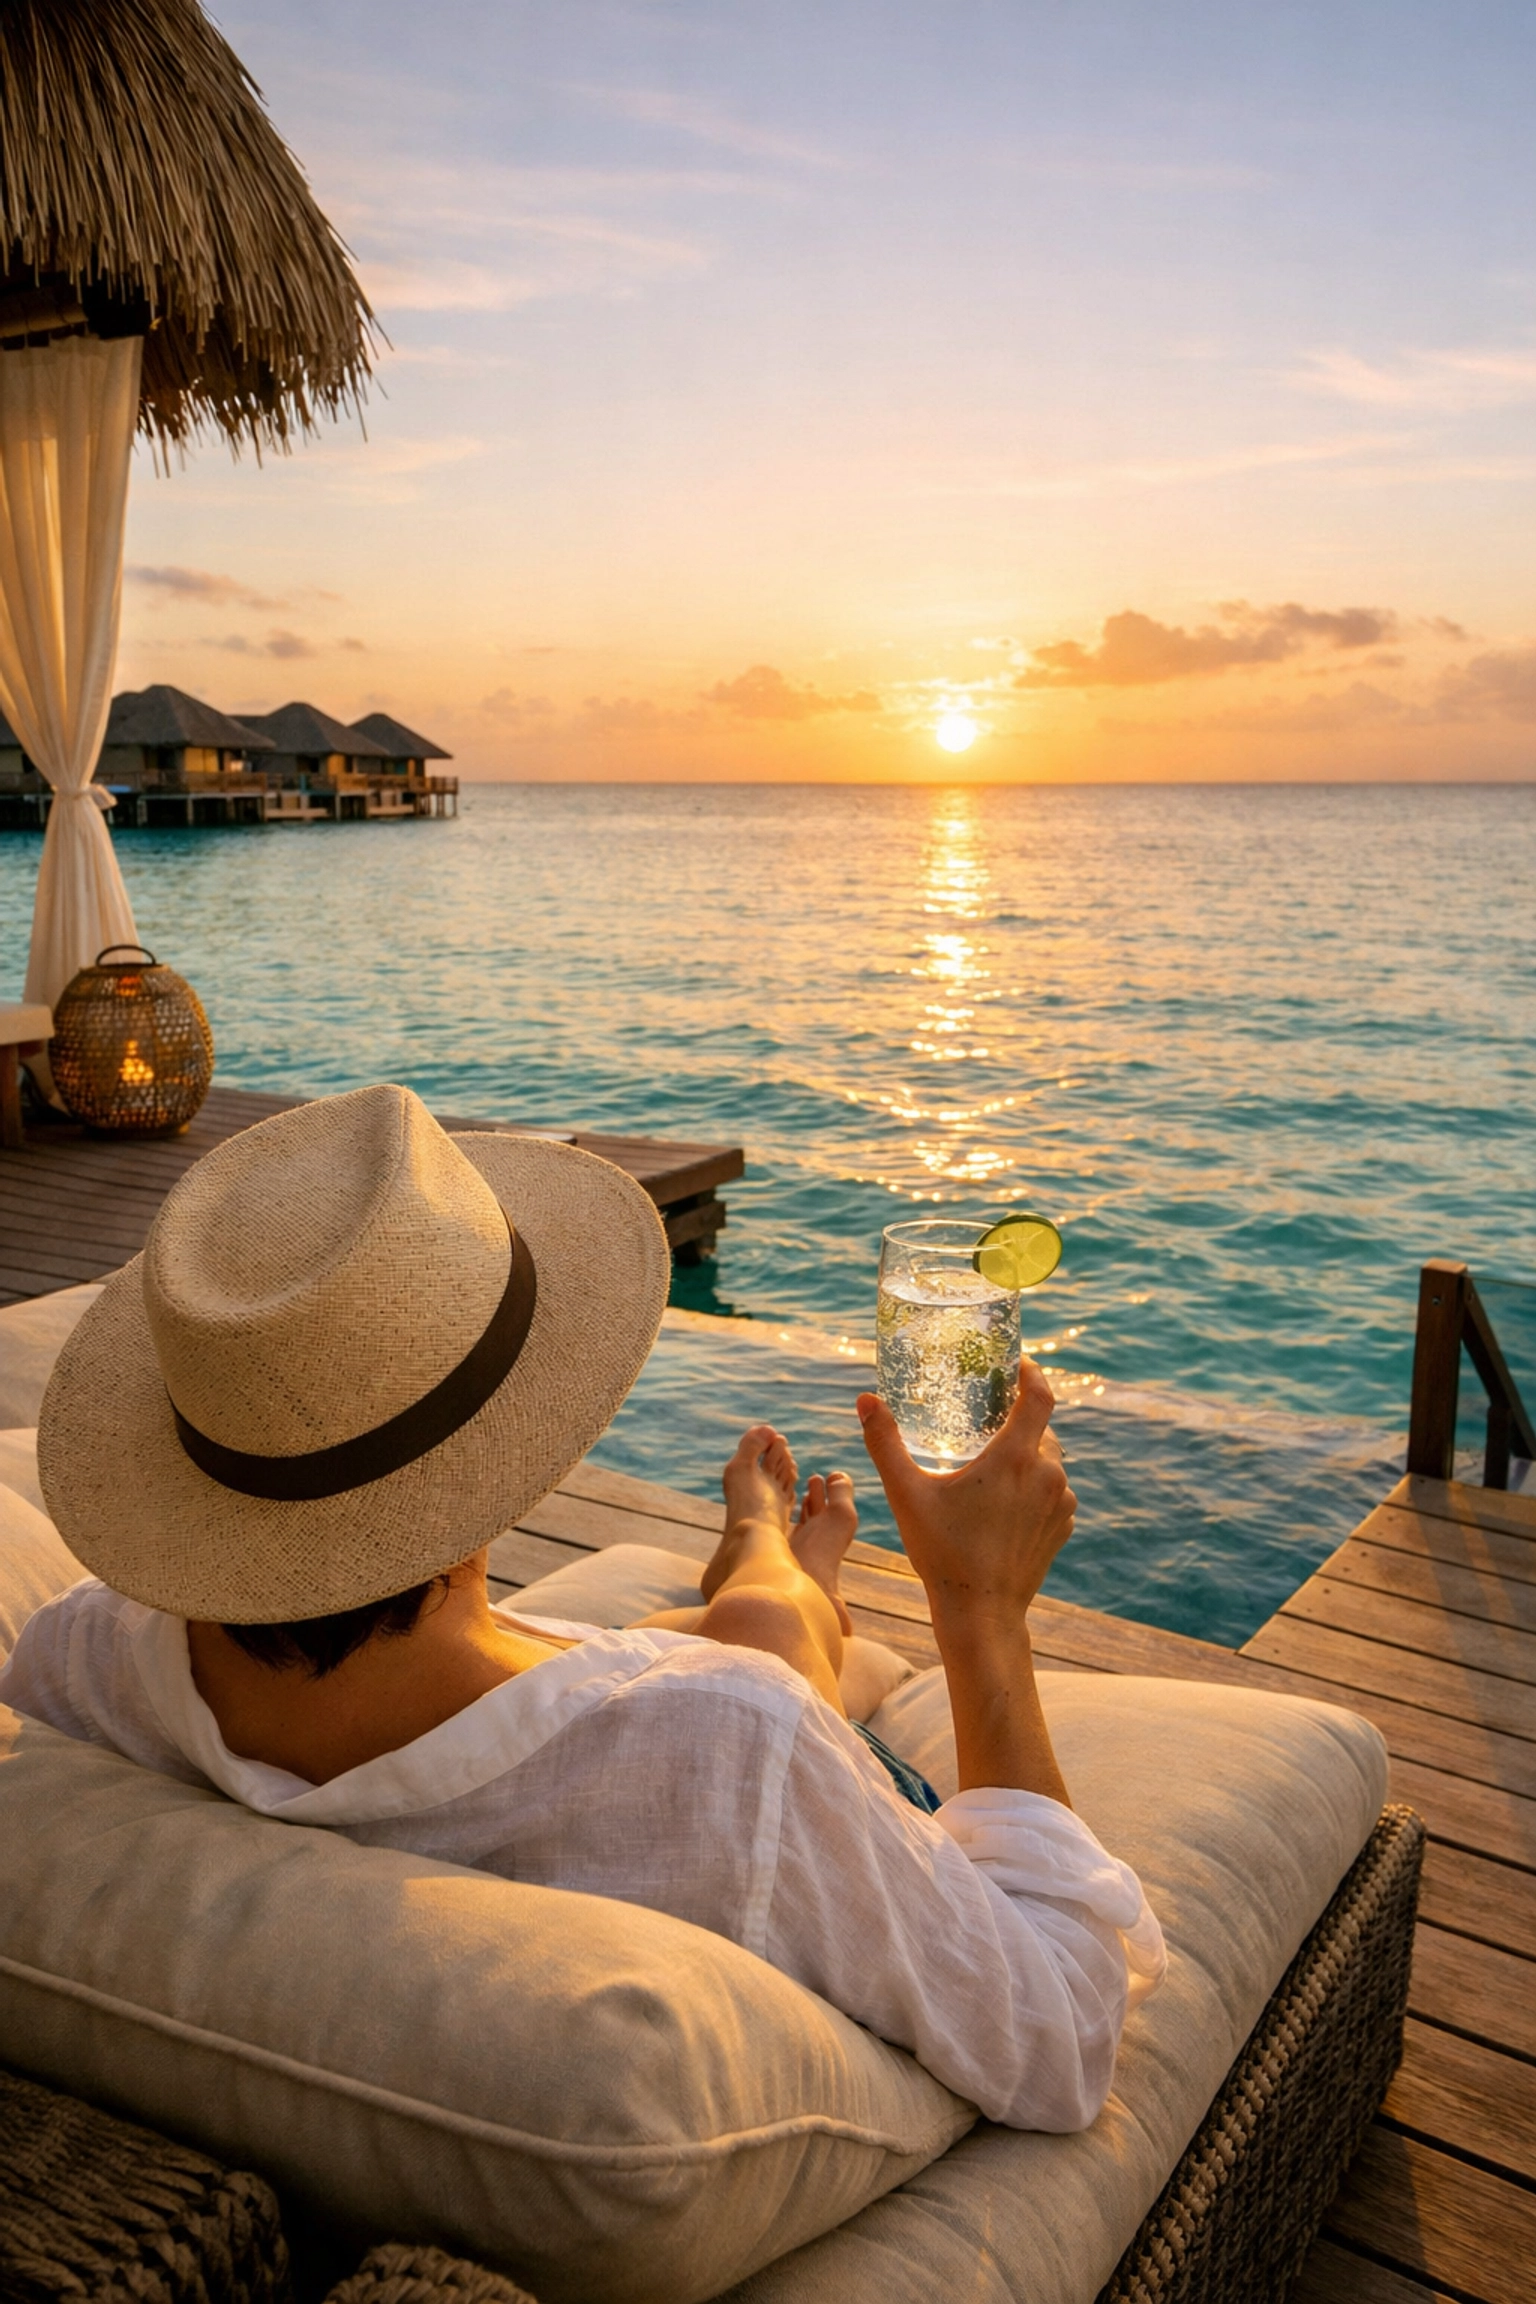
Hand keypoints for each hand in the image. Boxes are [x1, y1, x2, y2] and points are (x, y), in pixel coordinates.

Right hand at [857, 1362, 1075, 1644]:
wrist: (980, 1613)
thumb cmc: (942, 1552)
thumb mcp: (906, 1494)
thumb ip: (885, 1443)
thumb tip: (865, 1401)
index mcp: (1016, 1458)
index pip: (1040, 1396)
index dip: (1032, 1373)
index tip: (1018, 1364)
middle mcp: (1048, 1475)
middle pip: (1042, 1428)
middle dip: (1018, 1419)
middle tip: (988, 1418)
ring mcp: (1060, 1504)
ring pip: (1047, 1462)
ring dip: (1026, 1456)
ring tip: (992, 1464)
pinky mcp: (1062, 1528)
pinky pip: (1052, 1492)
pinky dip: (1033, 1487)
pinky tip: (1003, 1502)